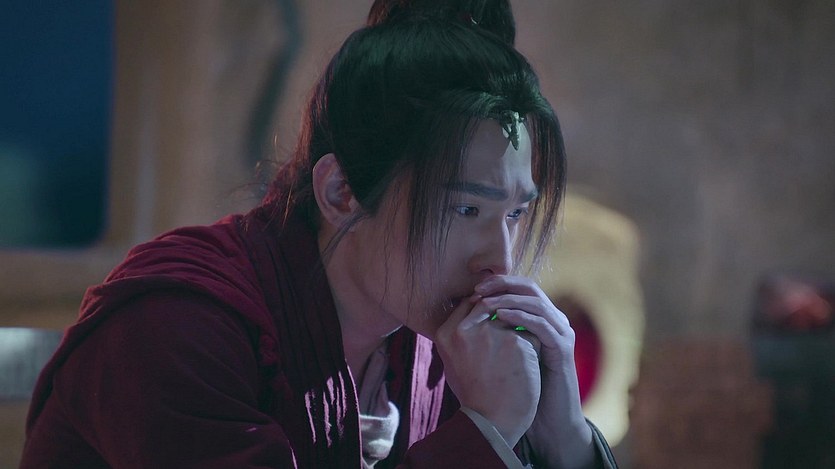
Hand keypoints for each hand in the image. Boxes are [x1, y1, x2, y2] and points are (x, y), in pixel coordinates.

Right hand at [434, 294, 540, 446]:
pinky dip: (533, 349)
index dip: (485, 309)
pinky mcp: (515, 342)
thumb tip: (474, 309)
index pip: (469, 304)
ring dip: (519, 334)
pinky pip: (531, 335)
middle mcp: (465, 330)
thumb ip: (459, 335)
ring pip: (514, 318)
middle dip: (504, 317)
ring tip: (519, 359)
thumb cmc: (474, 395)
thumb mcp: (453, 362)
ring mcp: (491, 334)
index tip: (496, 320)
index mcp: (446, 334)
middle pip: (491, 306)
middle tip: (512, 335)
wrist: (492, 422)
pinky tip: (529, 368)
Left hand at [475, 275, 594, 467]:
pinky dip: (520, 318)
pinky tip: (500, 318)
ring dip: (508, 299)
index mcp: (541, 318)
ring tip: (485, 303)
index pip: (521, 288)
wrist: (548, 419)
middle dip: (502, 285)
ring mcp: (561, 333)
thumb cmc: (523, 387)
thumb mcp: (507, 354)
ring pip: (536, 302)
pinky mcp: (563, 348)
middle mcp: (555, 320)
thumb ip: (495, 334)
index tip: (473, 288)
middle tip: (478, 289)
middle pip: (530, 287)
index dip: (498, 283)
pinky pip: (542, 324)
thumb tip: (464, 319)